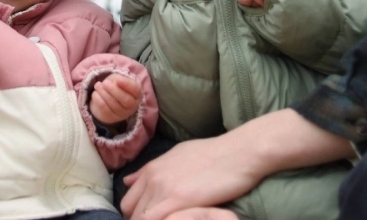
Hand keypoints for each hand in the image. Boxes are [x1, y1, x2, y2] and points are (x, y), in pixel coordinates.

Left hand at [89, 73, 141, 124]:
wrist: (106, 99)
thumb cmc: (115, 86)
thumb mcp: (118, 79)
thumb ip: (118, 79)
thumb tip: (114, 83)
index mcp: (136, 93)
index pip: (135, 90)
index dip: (127, 84)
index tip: (117, 79)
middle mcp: (132, 105)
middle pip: (126, 100)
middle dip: (114, 90)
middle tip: (105, 83)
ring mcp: (122, 114)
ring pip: (115, 105)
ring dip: (104, 94)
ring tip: (98, 85)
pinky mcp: (112, 118)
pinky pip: (105, 110)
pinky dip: (98, 100)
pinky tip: (95, 93)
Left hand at [120, 109, 352, 219]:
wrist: (238, 153)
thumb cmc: (213, 154)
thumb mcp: (177, 156)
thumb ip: (152, 170)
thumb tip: (128, 180)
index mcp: (152, 168)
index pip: (128, 200)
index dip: (136, 214)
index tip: (149, 219)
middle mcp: (153, 178)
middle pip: (132, 212)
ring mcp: (164, 189)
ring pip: (142, 218)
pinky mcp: (178, 200)